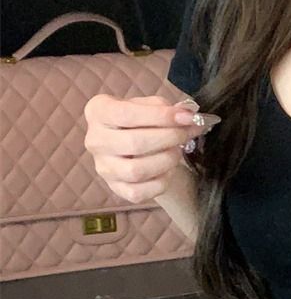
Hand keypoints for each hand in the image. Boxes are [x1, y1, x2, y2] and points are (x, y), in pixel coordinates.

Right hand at [83, 94, 218, 202]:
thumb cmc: (142, 123)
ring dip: (166, 160)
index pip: (127, 114)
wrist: (137, 149)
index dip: (160, 116)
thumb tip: (187, 117)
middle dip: (168, 138)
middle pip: (134, 143)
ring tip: (176, 151)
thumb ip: (164, 108)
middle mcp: (95, 140)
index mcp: (98, 112)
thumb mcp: (148, 106)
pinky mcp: (116, 189)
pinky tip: (168, 169)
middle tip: (185, 134)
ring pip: (137, 171)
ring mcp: (104, 168)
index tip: (186, 118)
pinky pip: (140, 192)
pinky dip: (161, 181)